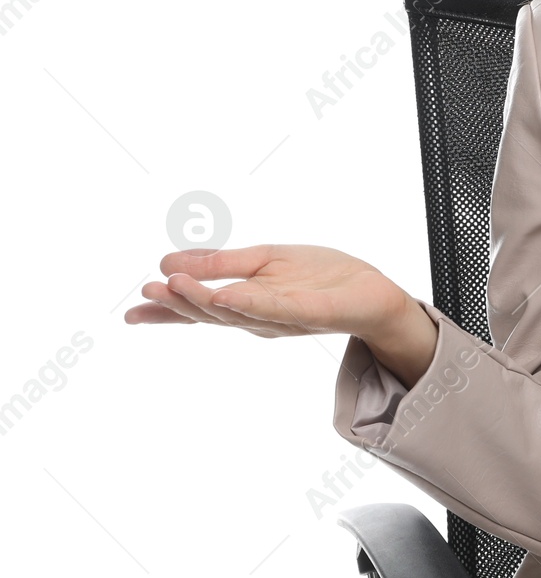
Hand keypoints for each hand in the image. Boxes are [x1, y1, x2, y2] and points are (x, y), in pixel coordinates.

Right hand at [126, 244, 413, 345]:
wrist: (372, 292)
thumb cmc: (320, 277)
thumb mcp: (266, 259)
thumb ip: (222, 263)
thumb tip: (170, 261)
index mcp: (244, 305)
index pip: (199, 309)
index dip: (166, 312)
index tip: (131, 312)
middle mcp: (257, 317)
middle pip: (211, 314)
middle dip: (177, 304)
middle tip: (147, 291)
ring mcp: (284, 317)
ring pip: (237, 311)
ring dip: (204, 300)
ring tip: (174, 284)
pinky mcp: (311, 311)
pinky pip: (277, 308)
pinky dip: (250, 302)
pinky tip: (227, 296)